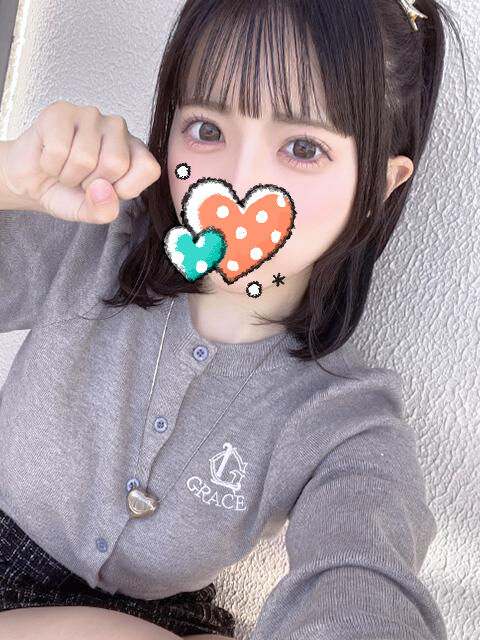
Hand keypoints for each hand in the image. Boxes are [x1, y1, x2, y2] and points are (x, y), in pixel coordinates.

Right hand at [0, 99, 160, 223]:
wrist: (30, 182)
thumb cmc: (67, 191)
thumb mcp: (90, 212)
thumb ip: (103, 211)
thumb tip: (102, 190)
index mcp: (134, 152)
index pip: (149, 169)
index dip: (123, 188)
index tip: (106, 189)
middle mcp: (118, 129)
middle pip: (116, 163)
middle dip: (91, 183)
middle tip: (81, 179)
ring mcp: (91, 116)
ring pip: (84, 157)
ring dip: (67, 174)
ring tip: (65, 168)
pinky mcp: (62, 111)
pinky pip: (58, 148)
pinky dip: (50, 164)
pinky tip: (50, 158)